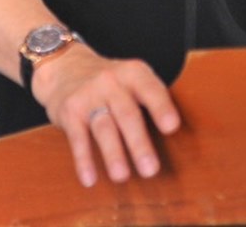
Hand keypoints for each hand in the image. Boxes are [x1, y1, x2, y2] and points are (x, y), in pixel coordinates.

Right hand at [29, 43, 181, 187]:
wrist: (64, 66)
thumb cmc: (109, 83)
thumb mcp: (131, 79)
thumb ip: (150, 101)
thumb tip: (181, 141)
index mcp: (133, 73)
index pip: (150, 89)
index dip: (161, 107)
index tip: (172, 127)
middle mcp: (111, 81)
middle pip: (127, 114)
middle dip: (139, 143)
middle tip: (151, 169)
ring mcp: (89, 96)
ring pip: (104, 128)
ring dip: (114, 154)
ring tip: (122, 177)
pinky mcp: (69, 111)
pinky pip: (77, 138)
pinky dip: (84, 160)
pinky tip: (90, 179)